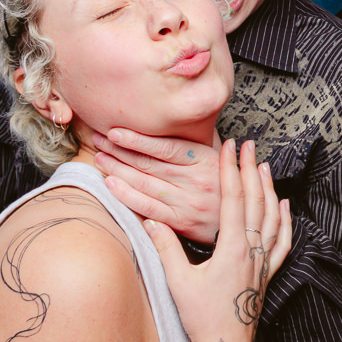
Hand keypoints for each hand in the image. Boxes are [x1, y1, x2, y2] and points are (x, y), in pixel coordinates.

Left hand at [94, 128, 221, 244]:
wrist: (242, 224)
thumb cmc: (227, 186)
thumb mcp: (222, 158)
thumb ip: (203, 140)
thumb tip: (187, 118)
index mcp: (205, 159)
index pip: (165, 146)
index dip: (137, 139)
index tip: (115, 131)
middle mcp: (195, 180)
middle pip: (149, 163)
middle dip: (119, 150)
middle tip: (99, 140)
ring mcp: (187, 203)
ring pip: (144, 184)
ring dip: (117, 170)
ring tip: (100, 158)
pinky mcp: (180, 222)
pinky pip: (148, 208)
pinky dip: (126, 196)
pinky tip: (110, 185)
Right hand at [146, 140, 292, 341]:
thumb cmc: (202, 318)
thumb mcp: (178, 282)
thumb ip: (166, 248)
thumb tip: (149, 220)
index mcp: (232, 249)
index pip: (233, 199)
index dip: (230, 170)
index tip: (228, 147)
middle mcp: (253, 251)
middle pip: (255, 201)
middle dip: (250, 169)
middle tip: (247, 144)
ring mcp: (264, 263)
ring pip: (272, 217)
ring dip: (267, 189)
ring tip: (263, 166)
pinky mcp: (268, 275)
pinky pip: (283, 241)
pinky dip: (285, 220)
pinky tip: (284, 205)